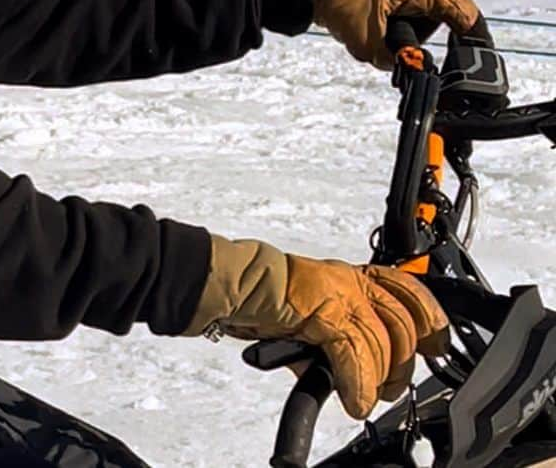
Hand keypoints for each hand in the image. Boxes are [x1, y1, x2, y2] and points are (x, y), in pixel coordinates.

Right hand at [185, 235, 448, 418]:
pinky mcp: (325, 312)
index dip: (431, 318)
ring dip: (376, 381)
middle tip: (389, 388)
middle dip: (401, 365)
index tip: (437, 344)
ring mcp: (340, 295)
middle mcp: (352, 282)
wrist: (238, 284)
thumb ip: (336, 340)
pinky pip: (355, 355)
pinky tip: (352, 399)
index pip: (408, 289)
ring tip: (362, 397)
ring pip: (381, 343)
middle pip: (402, 325)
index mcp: (353, 277)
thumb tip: (348, 375)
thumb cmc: (268, 298)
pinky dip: (358, 384)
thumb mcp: (314, 318)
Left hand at [312, 0, 479, 68]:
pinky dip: (392, 23)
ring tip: (373, 33)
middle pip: (443, 16)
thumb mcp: (368, 39)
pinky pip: (405, 8)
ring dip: (402, 31)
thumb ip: (397, 58)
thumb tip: (412, 70)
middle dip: (419, 37)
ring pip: (421, 15)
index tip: (476, 62)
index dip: (473, 40)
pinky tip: (370, 25)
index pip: (464, 12)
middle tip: (401, 49)